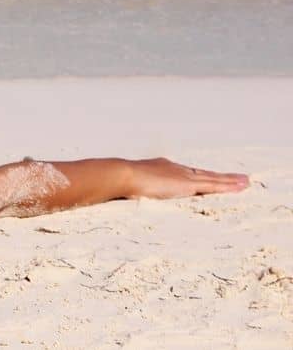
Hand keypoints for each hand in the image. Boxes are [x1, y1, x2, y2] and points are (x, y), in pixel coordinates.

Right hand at [124, 157, 248, 199]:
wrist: (121, 176)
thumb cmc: (120, 183)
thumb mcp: (129, 188)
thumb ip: (132, 191)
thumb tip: (121, 196)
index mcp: (160, 168)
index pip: (184, 174)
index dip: (198, 177)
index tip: (207, 178)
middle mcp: (174, 169)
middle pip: (202, 174)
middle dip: (219, 177)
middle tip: (236, 178)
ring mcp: (182, 175)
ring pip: (212, 179)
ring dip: (229, 181)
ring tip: (245, 181)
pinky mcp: (188, 183)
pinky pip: (213, 185)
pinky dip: (228, 185)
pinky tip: (241, 186)